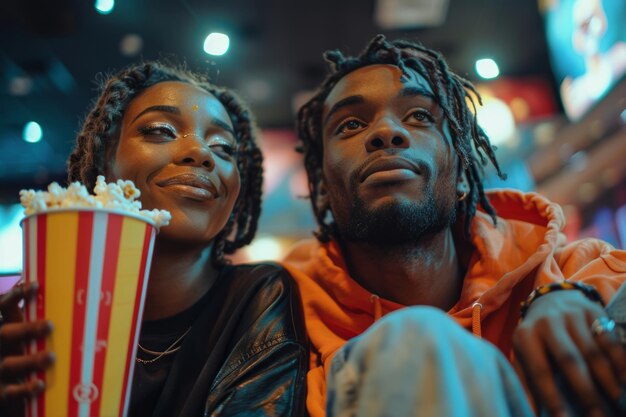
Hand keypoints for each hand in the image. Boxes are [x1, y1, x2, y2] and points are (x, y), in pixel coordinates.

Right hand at [0, 282, 54, 416]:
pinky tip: (40, 385)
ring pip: (10, 364)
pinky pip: (11, 391)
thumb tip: (52, 285)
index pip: (4, 307)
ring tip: (51, 357)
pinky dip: (25, 389)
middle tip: (50, 325)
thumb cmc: (19, 349)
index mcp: (3, 326)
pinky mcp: (0, 390)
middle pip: (6, 334)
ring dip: (30, 360)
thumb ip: (31, 312)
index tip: (33, 285)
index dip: (15, 296)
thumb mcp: (21, 330)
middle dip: (27, 329)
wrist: (2, 384)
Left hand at [513, 289, 625, 416]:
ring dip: (608, 381)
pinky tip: (625, 381)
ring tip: (617, 403)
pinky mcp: (593, 311)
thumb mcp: (524, 355)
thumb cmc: (537, 339)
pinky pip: (610, 341)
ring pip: (593, 352)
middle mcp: (547, 322)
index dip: (552, 398)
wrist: (552, 300)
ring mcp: (571, 315)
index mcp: (525, 335)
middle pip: (570, 361)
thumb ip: (527, 382)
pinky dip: (620, 363)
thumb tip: (533, 414)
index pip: (540, 371)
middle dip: (586, 393)